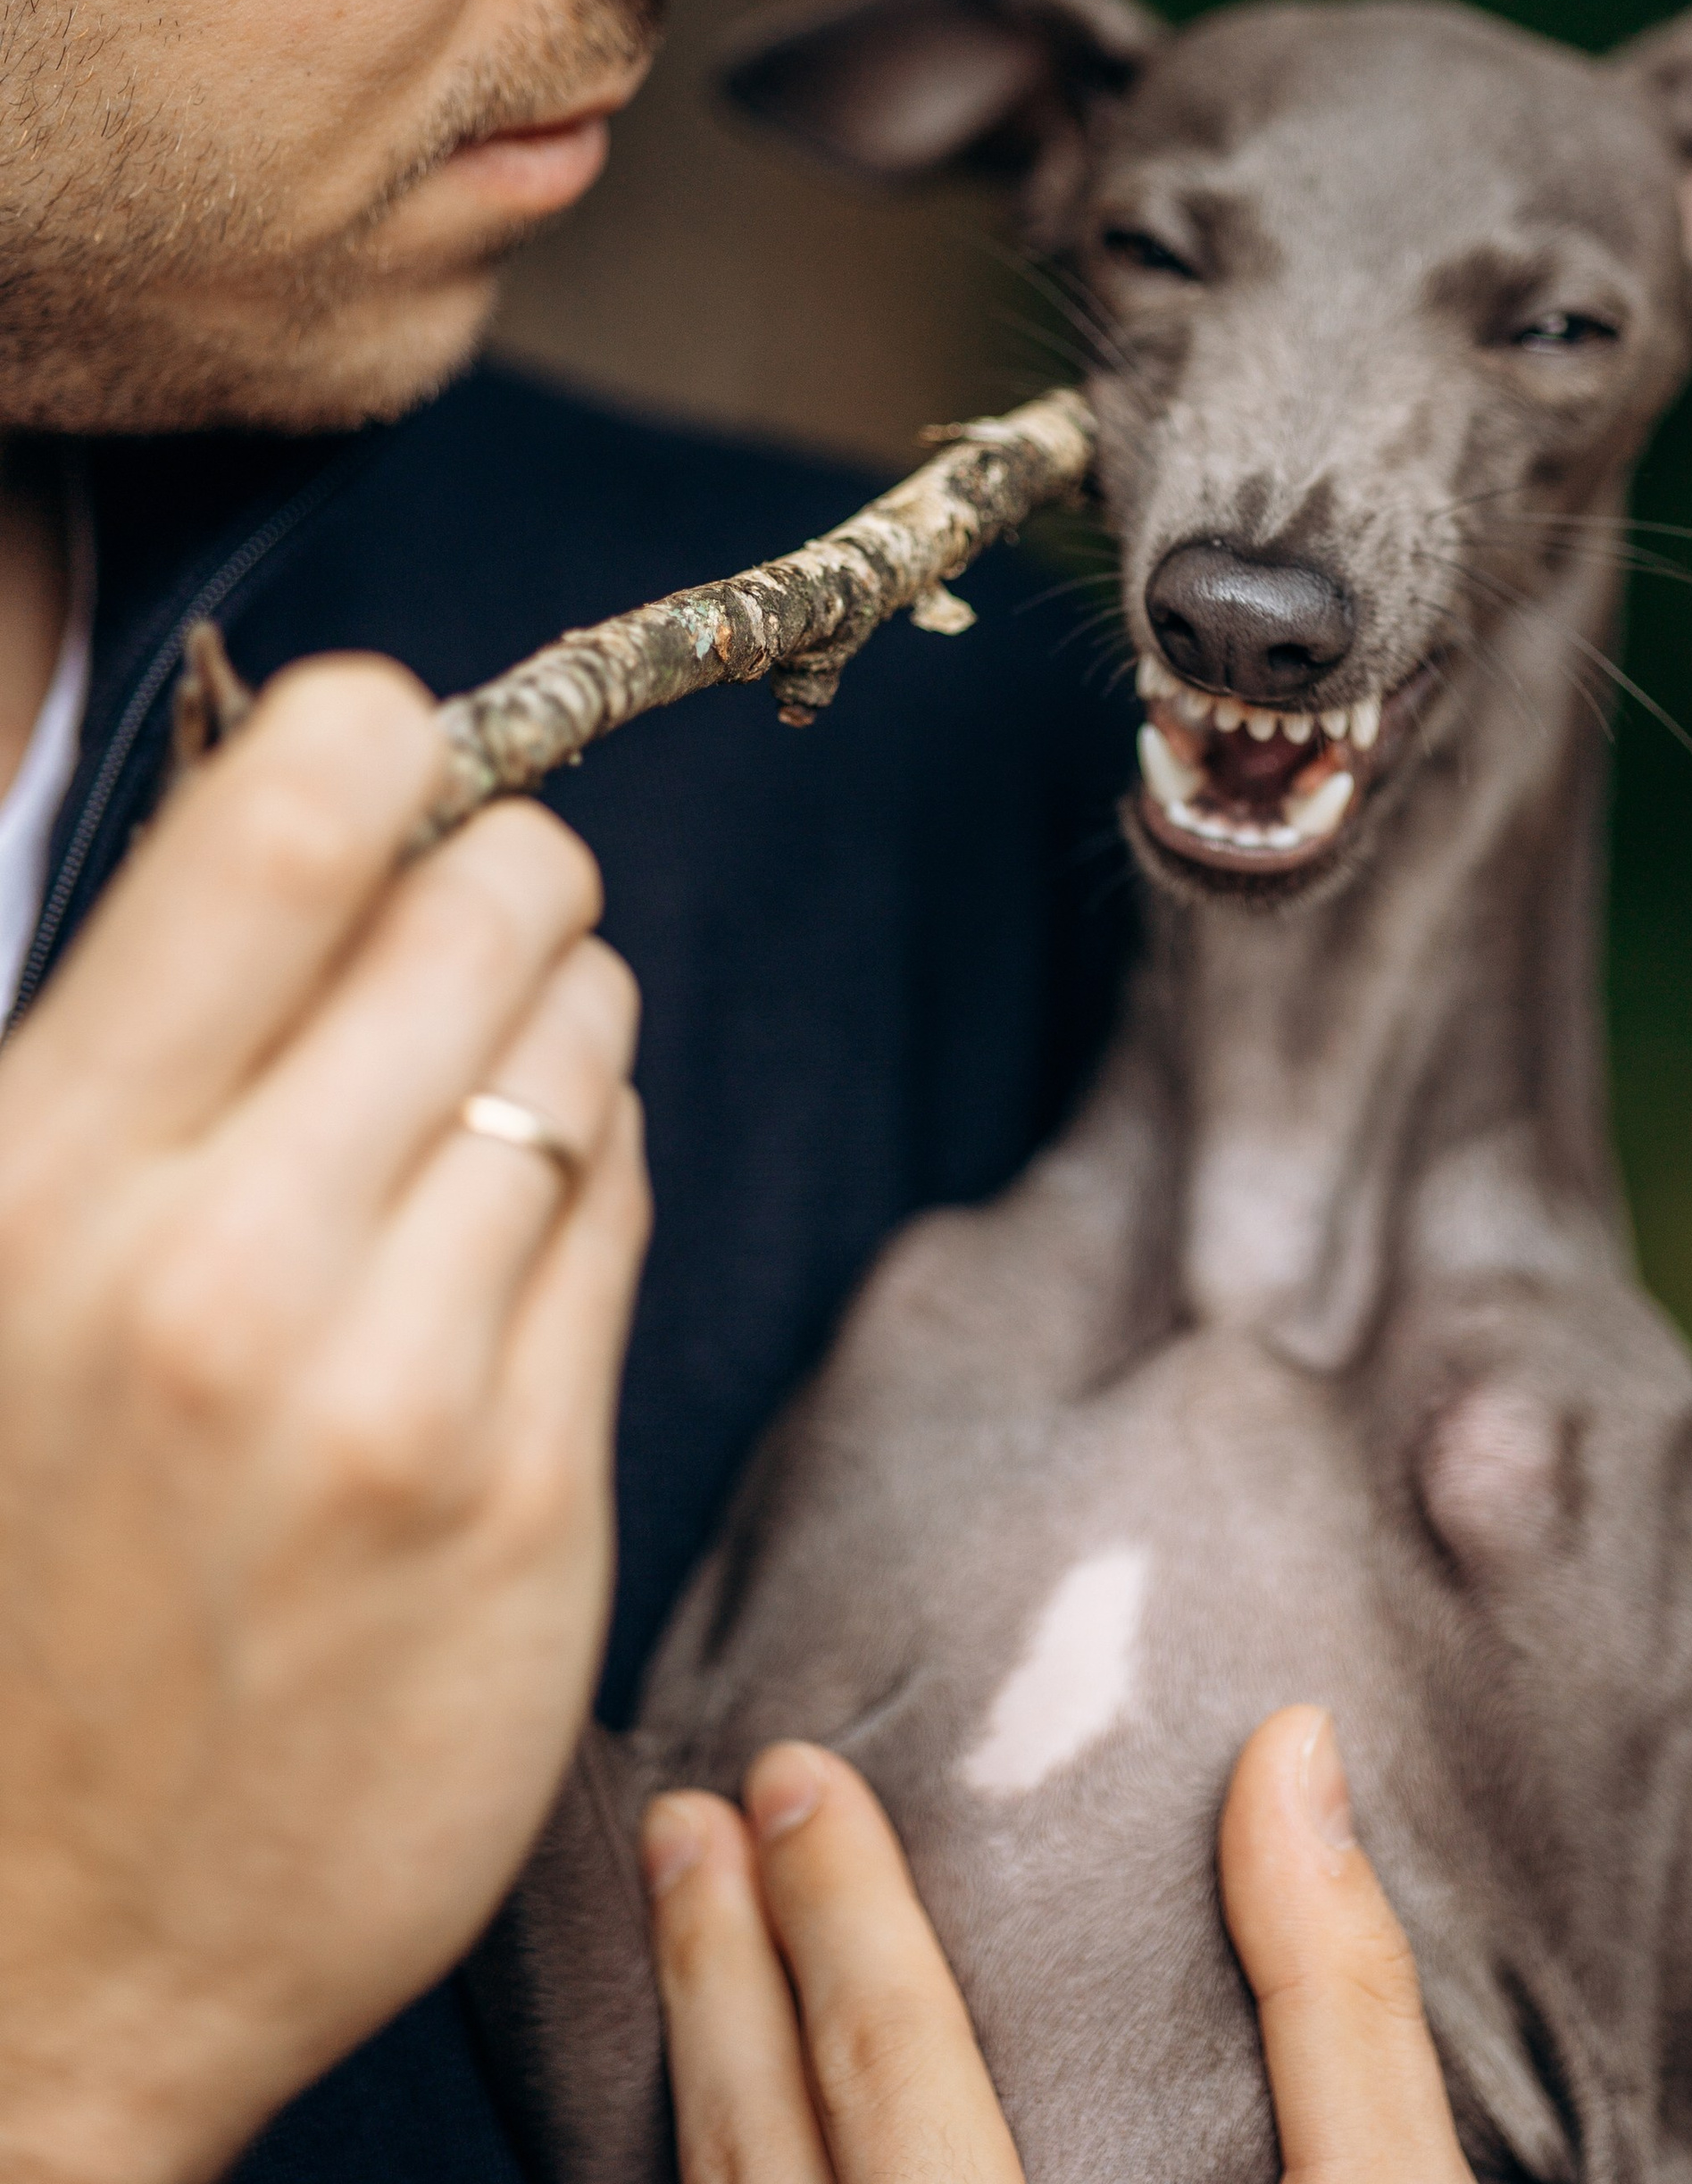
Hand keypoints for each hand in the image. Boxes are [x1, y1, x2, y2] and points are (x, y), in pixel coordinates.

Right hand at [0, 660, 649, 2183]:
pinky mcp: (529, 1496)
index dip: (384, 742)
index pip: (296, 811)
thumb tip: (324, 802)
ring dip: (554, 1031)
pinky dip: (586, 1173)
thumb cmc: (1, 1561)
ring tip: (461, 1113)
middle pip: (497, 895)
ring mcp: (397, 1385)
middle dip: (498, 886)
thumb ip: (146, 1039)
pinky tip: (498, 1243)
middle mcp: (225, 1261)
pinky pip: (622, 1202)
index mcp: (49, 1170)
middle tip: (458, 941)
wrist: (32, 1957)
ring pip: (588, 1038)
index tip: (394, 767)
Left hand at [643, 1706, 1472, 2180]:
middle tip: (688, 1824)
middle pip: (769, 2167)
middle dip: (724, 1981)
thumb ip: (1345, 2015)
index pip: (895, 2081)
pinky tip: (711, 2130)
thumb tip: (1291, 1749)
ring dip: (696, 2086)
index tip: (792, 1780)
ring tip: (679, 1935)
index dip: (836, 1920)